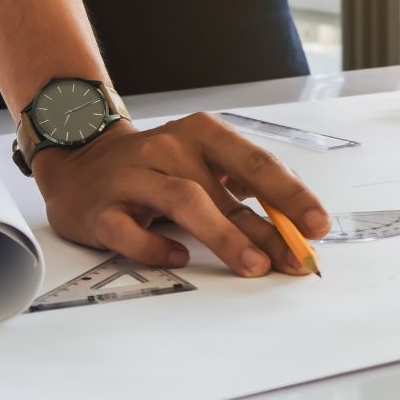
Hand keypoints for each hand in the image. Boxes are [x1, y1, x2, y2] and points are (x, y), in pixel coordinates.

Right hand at [32, 114, 330, 276]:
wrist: (81, 162)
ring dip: (224, 235)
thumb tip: (295, 228)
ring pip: (184, 202)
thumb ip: (245, 192)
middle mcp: (168, 148)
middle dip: (266, 227)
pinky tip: (179, 258)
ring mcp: (132, 177)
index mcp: (201, 134)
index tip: (317, 224)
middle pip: (224, 189)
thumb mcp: (203, 166)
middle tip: (295, 257)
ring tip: (255, 265)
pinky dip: (157, 246)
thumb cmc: (158, 168)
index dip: (291, 195)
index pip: (255, 163)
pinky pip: (130, 231)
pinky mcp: (101, 209)